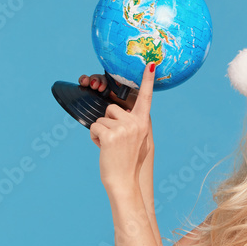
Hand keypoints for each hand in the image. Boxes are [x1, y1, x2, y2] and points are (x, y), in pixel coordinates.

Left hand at [88, 64, 154, 194]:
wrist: (124, 181)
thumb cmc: (128, 161)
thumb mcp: (138, 140)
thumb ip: (134, 124)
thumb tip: (125, 110)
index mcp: (143, 122)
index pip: (146, 98)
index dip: (147, 80)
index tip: (152, 63)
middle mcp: (135, 123)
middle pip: (112, 108)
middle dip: (108, 121)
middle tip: (115, 141)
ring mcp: (122, 128)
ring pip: (101, 118)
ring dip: (101, 131)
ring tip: (110, 147)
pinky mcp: (109, 135)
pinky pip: (95, 128)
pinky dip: (94, 138)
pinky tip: (103, 149)